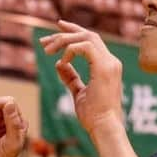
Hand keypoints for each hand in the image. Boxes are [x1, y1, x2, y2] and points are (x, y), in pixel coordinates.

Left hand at [38, 21, 123, 138]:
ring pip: (86, 38)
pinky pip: (84, 47)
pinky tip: (61, 62)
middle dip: (65, 33)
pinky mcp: (104, 68)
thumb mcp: (79, 93)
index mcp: (107, 66)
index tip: (57, 29)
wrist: (104, 128)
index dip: (74, 32)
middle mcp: (111, 61)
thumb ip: (71, 78)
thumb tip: (59, 65)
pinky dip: (70, 51)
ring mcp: (110, 64)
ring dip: (64, 41)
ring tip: (47, 50)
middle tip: (44, 39)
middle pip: (88, 35)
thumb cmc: (94, 116)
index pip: (91, 41)